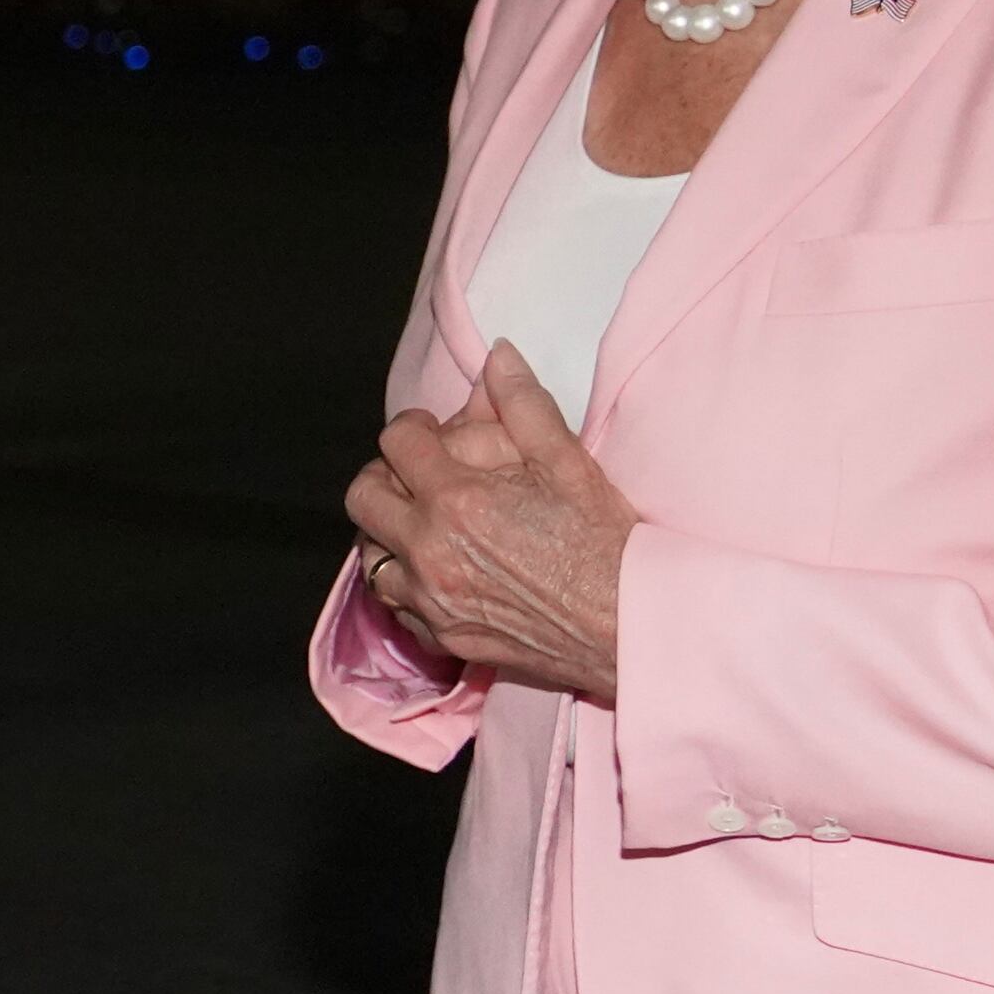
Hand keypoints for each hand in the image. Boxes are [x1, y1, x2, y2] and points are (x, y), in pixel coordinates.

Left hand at [341, 342, 636, 702]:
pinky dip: (406, 585)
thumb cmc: (605, 545)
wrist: (630, 626)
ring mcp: (432, 602)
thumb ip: (524, 404)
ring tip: (425, 523)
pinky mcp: (444, 639)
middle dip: (385, 475)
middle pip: (363, 499)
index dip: (413, 427)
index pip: (396, 443)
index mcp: (457, 500)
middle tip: (418, 473)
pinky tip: (439, 572)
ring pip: (370, 558)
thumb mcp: (569, 463)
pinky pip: (396, 607)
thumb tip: (499, 355)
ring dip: (387, 533)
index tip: (431, 431)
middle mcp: (430, 553)